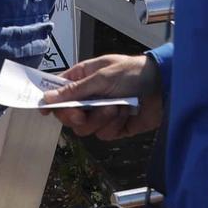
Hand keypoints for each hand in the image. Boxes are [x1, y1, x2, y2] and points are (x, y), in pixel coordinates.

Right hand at [44, 54, 163, 140]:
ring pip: (85, 129)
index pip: (58, 93)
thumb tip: (48, 97)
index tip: (45, 111)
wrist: (162, 87)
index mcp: (82, 80)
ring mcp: (101, 114)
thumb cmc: (133, 73)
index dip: (51, 103)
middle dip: (76, 116)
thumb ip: (74, 90)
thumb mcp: (101, 77)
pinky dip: (114, 125)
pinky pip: (104, 134)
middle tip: (83, 112)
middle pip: (68, 117)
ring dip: (101, 119)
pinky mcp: (114, 127)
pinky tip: (125, 113)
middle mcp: (89, 98)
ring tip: (116, 106)